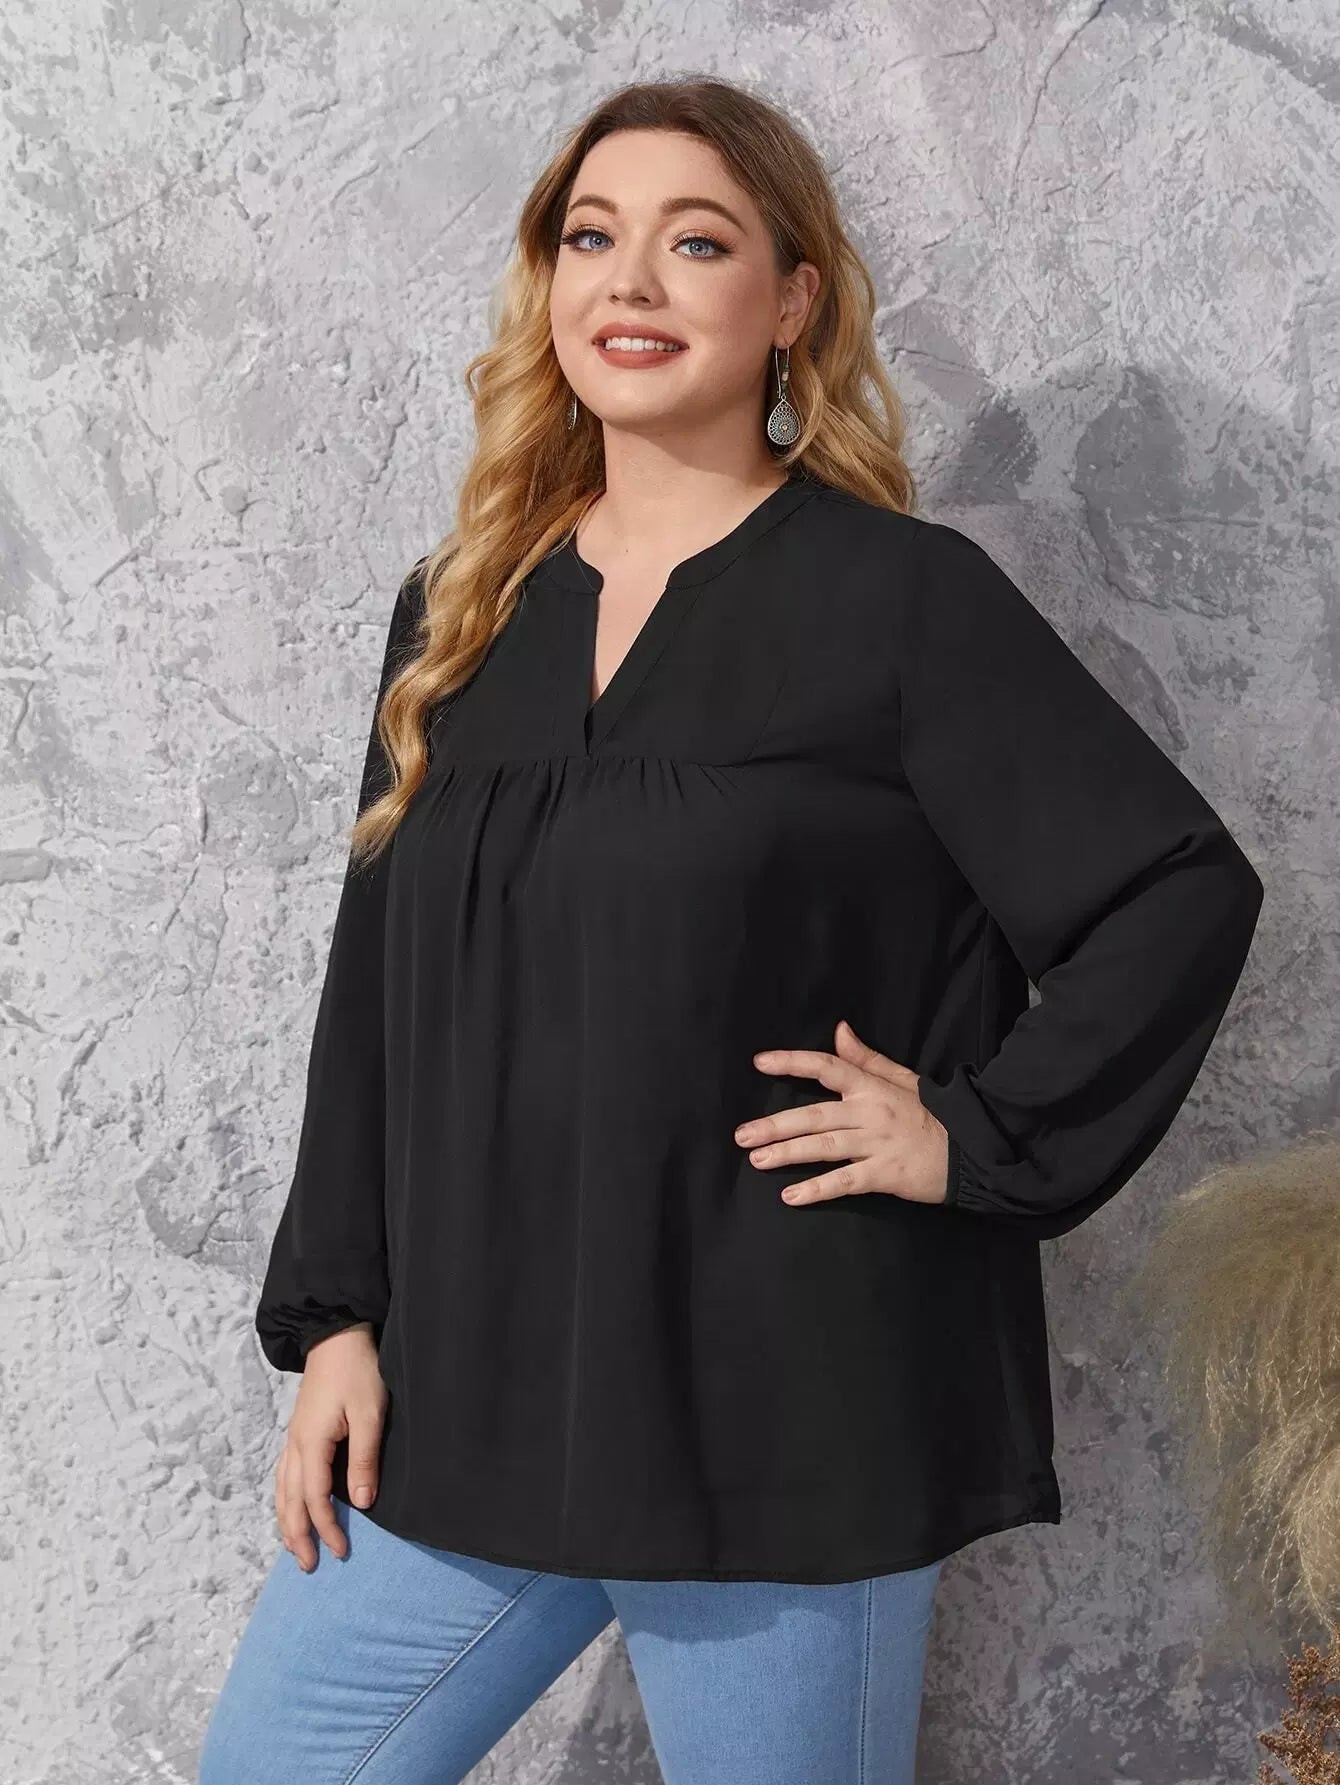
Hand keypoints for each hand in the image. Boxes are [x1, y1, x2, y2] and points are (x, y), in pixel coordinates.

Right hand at [275, 1322, 386, 1570]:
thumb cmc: (357, 1371)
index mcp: (311, 1443)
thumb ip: (364, 1458)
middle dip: (298, 1536)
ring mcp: (293, 1437)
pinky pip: (284, 1475)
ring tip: (295, 1548)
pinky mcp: (298, 1430)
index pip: (315, 1499)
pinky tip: (291, 1507)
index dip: (328, 1528)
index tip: (342, 1552)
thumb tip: (360, 1503)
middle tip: (310, 1566)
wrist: (336, 1334)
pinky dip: (285, 1499)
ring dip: (287, 1522)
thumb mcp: (369, 1413)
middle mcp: (295, 1445)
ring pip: (282, 1490)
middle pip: (290, 1501)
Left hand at [734, 1018, 949, 1207]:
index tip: (759, 1063)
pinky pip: (845, 1181)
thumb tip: (839, 1030)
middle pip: (813, 1115)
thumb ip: (867, 1059)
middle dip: (774, 1125)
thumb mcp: (903, 1079)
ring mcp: (875, 1144)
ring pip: (823, 1147)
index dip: (792, 1063)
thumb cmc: (933, 1114)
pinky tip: (791, 1196)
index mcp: (872, 1087)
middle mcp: (869, 1113)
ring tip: (756, 1160)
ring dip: (786, 1153)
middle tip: (742, 1135)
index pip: (827, 1067)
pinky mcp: (884, 1175)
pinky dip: (817, 1189)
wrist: (972, 1150)